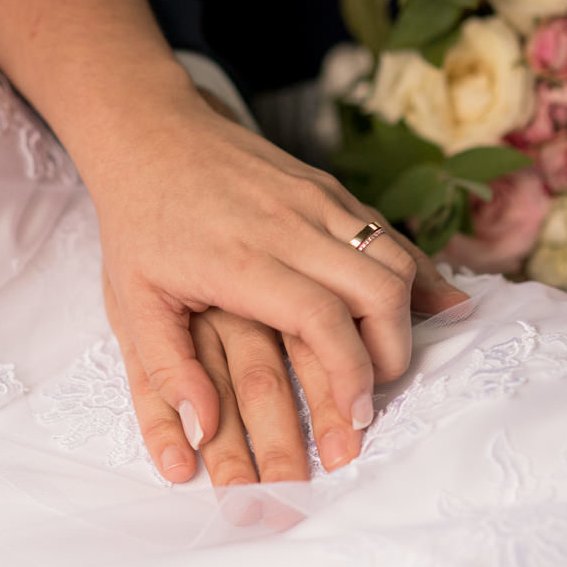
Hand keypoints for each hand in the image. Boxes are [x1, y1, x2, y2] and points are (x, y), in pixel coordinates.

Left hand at [87, 88, 468, 452]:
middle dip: (390, 352)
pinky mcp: (328, 187)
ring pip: (394, 257)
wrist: (150, 132)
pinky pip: (388, 231)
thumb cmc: (140, 221)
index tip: (356, 415)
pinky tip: (434, 302)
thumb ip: (167, 371)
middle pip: (377, 289)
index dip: (351, 372)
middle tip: (372, 394)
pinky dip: (416, 270)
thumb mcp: (132, 301)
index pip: (322, 318)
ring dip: (405, 314)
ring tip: (385, 357)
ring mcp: (316, 199)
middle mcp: (290, 224)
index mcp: (242, 260)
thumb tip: (198, 434)